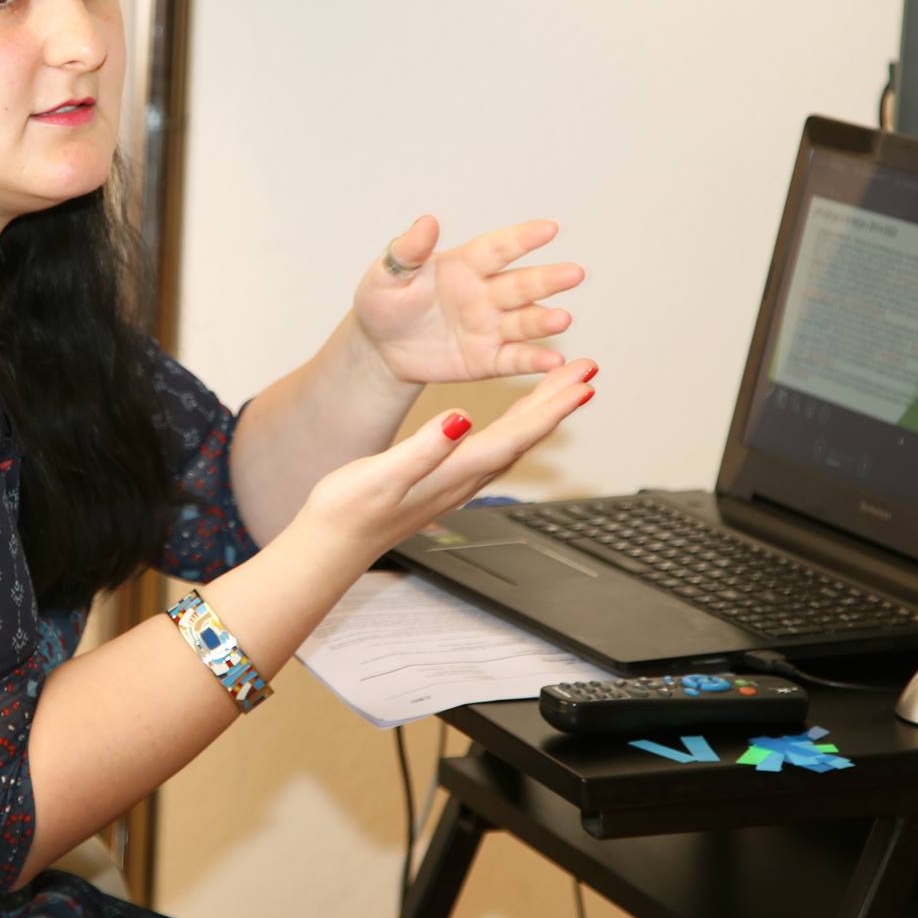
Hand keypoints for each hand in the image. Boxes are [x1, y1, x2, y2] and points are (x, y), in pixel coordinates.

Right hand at [294, 357, 597, 565]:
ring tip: (562, 386)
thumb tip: (461, 419)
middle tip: (587, 370)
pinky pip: (494, 449)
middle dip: (556, 402)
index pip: (516, 435)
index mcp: (455, 471)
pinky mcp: (444, 482)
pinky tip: (515, 418)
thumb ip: (424, 448)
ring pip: (513, 442)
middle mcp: (464, 479)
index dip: (551, 408)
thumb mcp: (382, 474)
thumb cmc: (348, 512)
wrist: (330, 547)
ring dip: (541, 413)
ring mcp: (456, 483)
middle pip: (524, 435)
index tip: (582, 383)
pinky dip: (515, 427)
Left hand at [352, 216, 584, 384]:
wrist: (378, 350)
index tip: (550, 228)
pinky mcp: (487, 360)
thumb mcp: (384, 276)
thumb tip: (427, 221)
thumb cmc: (383, 304)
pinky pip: (515, 359)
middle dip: (548, 279)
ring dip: (545, 320)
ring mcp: (489, 327)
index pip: (498, 248)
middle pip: (521, 284)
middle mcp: (485, 294)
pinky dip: (534, 361)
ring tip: (563, 319)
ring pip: (524, 321)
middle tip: (575, 273)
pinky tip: (554, 361)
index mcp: (464, 265)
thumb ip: (408, 251)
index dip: (523, 238)